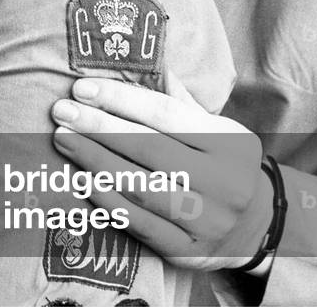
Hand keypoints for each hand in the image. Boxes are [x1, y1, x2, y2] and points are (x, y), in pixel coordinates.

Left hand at [51, 73, 271, 270]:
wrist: (255, 226)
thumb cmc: (222, 162)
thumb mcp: (217, 127)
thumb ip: (181, 100)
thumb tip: (149, 64)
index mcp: (230, 142)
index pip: (166, 114)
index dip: (121, 99)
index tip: (82, 87)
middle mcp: (223, 182)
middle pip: (149, 149)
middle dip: (99, 127)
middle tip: (62, 111)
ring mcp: (207, 221)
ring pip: (140, 187)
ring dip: (94, 160)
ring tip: (63, 139)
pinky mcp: (187, 252)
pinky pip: (138, 223)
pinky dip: (106, 199)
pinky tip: (81, 178)